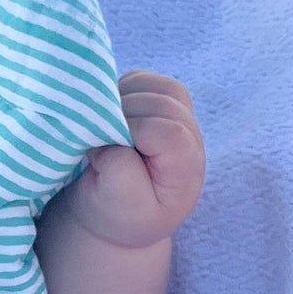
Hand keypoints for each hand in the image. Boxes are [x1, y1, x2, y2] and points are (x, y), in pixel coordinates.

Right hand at [54, 72, 204, 249]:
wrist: (118, 211)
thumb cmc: (121, 213)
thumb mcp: (120, 206)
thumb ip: (120, 173)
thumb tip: (110, 133)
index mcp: (186, 167)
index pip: (167, 132)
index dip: (132, 133)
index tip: (108, 155)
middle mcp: (191, 136)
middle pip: (160, 103)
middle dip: (122, 117)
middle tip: (101, 144)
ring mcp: (178, 114)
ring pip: (151, 85)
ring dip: (119, 102)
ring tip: (106, 133)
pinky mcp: (159, 98)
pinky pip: (138, 79)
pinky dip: (117, 92)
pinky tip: (110, 120)